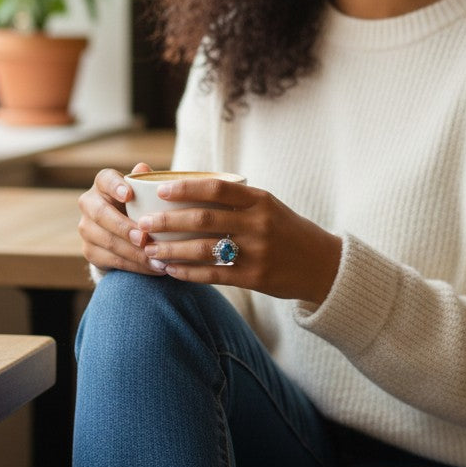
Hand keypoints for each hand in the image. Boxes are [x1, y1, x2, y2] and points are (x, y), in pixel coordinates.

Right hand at [77, 162, 165, 275]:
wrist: (126, 231)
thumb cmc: (140, 204)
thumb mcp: (145, 192)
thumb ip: (145, 182)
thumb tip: (143, 169)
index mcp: (103, 184)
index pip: (105, 180)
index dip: (115, 186)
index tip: (129, 195)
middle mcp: (89, 204)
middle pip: (101, 214)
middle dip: (124, 227)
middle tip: (145, 238)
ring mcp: (86, 229)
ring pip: (107, 241)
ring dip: (134, 253)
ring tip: (158, 259)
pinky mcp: (89, 251)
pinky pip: (112, 260)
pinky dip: (135, 266)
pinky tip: (154, 268)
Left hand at [136, 178, 342, 305]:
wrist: (322, 265)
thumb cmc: (287, 231)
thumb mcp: (268, 207)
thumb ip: (236, 201)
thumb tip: (188, 193)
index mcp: (261, 200)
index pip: (217, 188)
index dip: (185, 188)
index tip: (159, 190)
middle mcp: (258, 224)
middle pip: (203, 219)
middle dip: (168, 221)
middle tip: (143, 223)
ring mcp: (257, 252)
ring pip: (203, 249)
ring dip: (171, 250)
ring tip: (150, 250)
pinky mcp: (254, 278)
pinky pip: (212, 275)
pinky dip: (187, 273)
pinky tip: (170, 271)